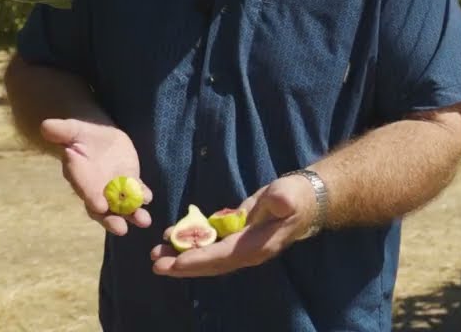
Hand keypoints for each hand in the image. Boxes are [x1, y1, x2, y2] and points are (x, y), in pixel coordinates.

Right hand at [40, 118, 152, 235]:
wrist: (96, 134)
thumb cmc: (80, 134)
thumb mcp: (71, 129)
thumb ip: (61, 131)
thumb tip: (46, 126)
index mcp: (80, 176)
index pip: (85, 191)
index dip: (92, 198)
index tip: (100, 206)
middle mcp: (96, 188)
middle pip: (103, 209)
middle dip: (112, 219)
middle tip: (121, 229)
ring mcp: (114, 187)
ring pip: (123, 206)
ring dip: (133, 214)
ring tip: (144, 220)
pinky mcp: (129, 180)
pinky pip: (137, 191)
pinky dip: (143, 196)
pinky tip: (148, 198)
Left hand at [149, 174, 316, 276]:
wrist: (305, 199)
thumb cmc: (297, 197)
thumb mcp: (290, 195)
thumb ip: (283, 200)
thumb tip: (279, 201)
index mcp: (257, 246)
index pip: (223, 257)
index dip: (198, 260)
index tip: (176, 263)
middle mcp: (246, 252)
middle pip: (210, 263)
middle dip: (183, 265)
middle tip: (156, 264)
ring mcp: (240, 246)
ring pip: (207, 256)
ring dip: (182, 255)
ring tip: (157, 252)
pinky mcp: (236, 236)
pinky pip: (210, 244)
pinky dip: (191, 242)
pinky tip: (173, 236)